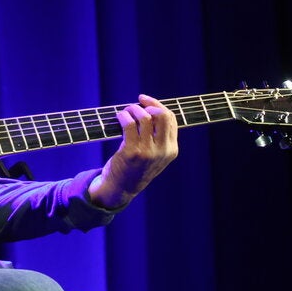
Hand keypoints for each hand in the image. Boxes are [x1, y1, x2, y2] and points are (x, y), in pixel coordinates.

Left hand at [88, 94, 177, 208]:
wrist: (121, 188)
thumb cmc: (135, 167)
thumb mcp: (155, 155)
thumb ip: (158, 137)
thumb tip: (152, 108)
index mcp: (171, 150)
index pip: (171, 119)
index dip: (158, 105)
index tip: (146, 101)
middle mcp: (162, 150)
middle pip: (162, 115)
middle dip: (150, 104)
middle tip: (138, 103)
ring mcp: (148, 151)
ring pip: (145, 117)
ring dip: (133, 109)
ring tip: (126, 111)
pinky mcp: (132, 152)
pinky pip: (130, 124)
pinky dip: (123, 115)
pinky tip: (119, 116)